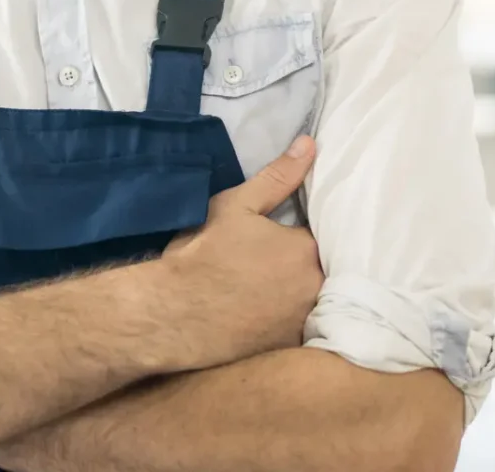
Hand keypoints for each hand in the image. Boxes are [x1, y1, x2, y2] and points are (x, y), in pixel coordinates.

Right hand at [157, 135, 322, 366]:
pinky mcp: (288, 349)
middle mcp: (315, 287)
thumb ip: (277, 177)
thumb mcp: (235, 206)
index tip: (283, 238)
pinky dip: (290, 322)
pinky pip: (300, 330)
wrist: (172, 315)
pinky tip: (266, 317)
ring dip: (301, 295)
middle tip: (273, 265)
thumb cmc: (201, 255)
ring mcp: (304, 323)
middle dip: (305, 266)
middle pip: (323, 270)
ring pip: (313, 300)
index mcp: (306, 249)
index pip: (322, 235)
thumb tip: (310, 144)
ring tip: (271, 291)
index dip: (302, 236)